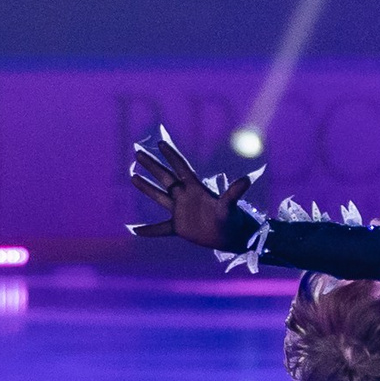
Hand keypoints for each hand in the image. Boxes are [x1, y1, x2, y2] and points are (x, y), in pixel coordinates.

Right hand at [128, 128, 251, 248]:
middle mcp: (185, 197)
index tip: (160, 142)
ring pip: (159, 197)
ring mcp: (180, 211)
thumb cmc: (233, 220)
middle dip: (152, 166)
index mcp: (196, 189)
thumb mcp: (231, 206)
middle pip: (165, 177)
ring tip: (133, 177)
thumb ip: (234, 193)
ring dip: (146, 188)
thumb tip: (246, 180)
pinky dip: (149, 230)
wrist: (232, 237)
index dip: (171, 155)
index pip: (181, 167)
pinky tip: (135, 230)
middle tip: (138, 152)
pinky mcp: (179, 227)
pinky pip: (160, 228)